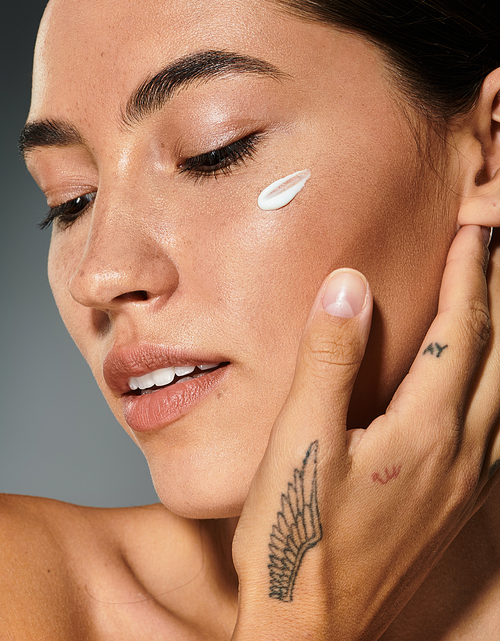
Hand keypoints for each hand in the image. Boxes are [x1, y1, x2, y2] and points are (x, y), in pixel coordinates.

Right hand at [231, 224, 499, 640]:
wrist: (311, 633)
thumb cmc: (296, 539)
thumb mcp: (299, 442)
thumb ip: (328, 359)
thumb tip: (350, 286)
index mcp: (424, 432)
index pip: (461, 332)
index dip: (468, 275)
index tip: (470, 230)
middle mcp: (460, 455)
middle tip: (497, 249)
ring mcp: (465, 486)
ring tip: (498, 305)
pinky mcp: (456, 508)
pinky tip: (491, 392)